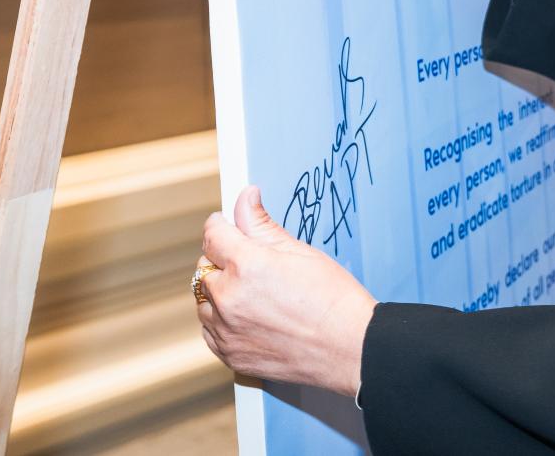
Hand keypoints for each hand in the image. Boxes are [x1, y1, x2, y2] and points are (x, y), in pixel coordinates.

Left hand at [196, 187, 375, 398]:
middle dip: (221, 260)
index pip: (213, 236)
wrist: (349, 348)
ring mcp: (226, 331)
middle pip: (205, 268)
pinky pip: (210, 331)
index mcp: (246, 266)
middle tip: (249, 262)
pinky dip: (222, 321)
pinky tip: (249, 317)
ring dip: (219, 293)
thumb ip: (262, 224)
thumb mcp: (299, 252)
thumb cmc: (333, 300)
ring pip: (204, 301)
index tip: (224, 224)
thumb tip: (246, 199)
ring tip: (253, 293)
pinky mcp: (230, 356)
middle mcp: (229, 299)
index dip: (219, 225)